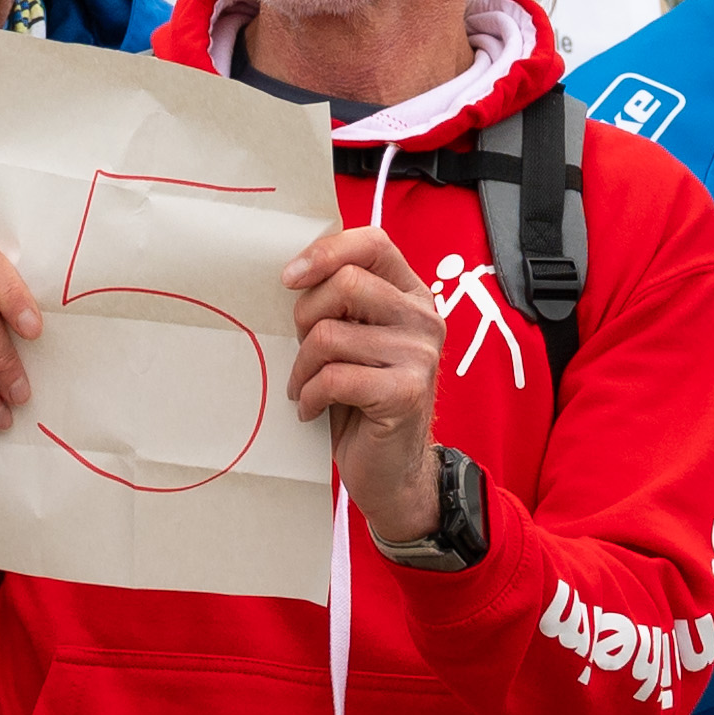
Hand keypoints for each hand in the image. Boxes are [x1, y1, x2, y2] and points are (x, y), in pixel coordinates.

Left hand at [287, 224, 445, 550]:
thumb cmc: (362, 401)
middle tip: (302, 351)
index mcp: (412, 295)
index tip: (289, 279)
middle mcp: (424, 318)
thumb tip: (292, 272)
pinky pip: (333, 377)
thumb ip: (342, 303)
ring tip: (304, 387)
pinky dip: (309, 396)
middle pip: (346, 284)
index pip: (373, 243)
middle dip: (305, 317)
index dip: (326, 252)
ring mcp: (420, 354)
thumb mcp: (354, 341)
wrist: (392, 471)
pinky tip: (311, 409)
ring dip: (301, 367)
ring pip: (329, 334)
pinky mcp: (406, 392)